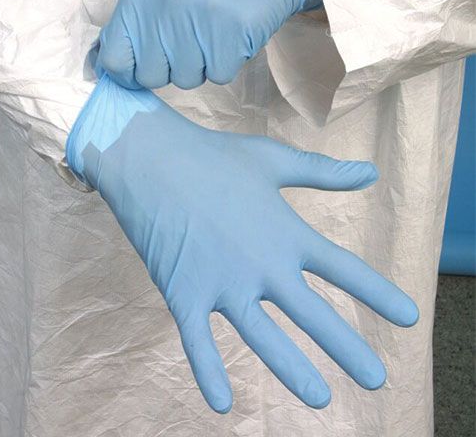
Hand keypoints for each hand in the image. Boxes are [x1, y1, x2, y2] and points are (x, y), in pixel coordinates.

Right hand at [67, 74, 417, 413]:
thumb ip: (325, 172)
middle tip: (376, 379)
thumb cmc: (215, 156)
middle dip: (347, 348)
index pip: (344, 269)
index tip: (409, 318)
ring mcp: (222, 284)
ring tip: (320, 399)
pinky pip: (197, 342)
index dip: (378, 294)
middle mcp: (262, 266)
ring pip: (264, 339)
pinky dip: (208, 372)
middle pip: (314, 315)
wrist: (153, 158)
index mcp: (287, 234)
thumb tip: (371, 172)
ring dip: (293, 370)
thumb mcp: (276, 161)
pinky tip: (222, 405)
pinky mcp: (184, 293)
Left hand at [95, 0, 320, 89]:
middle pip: (151, 76)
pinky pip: (219, 77)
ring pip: (186, 80)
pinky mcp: (231, 34)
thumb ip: (138, 25)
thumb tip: (116, 69)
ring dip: (202, 66)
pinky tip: (232, 37)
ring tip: (214, 34)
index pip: (114, 58)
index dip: (130, 73)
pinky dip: (227, 64)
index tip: (147, 68)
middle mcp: (164, 3)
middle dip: (172, 68)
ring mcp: (198, 18)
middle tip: (192, 42)